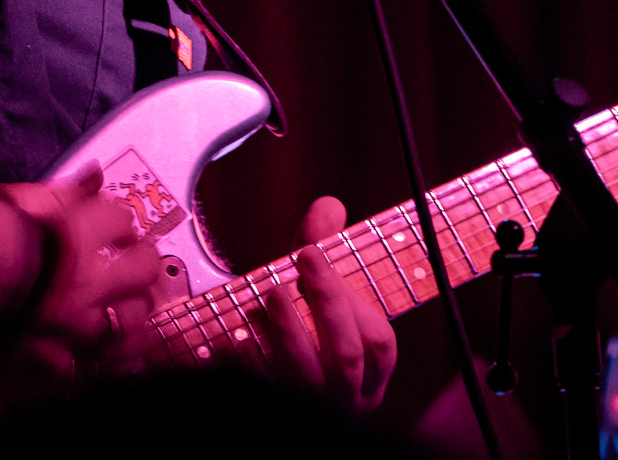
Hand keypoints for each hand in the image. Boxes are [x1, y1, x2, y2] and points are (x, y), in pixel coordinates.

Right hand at [0, 168, 163, 383]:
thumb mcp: (1, 202)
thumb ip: (57, 193)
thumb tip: (96, 176)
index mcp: (71, 236)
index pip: (121, 218)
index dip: (118, 218)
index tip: (111, 224)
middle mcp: (83, 286)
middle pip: (143, 268)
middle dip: (140, 256)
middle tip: (130, 257)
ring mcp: (72, 336)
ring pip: (138, 321)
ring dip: (139, 302)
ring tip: (129, 297)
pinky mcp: (55, 374)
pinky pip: (105, 364)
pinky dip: (114, 349)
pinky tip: (108, 340)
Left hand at [259, 196, 397, 408]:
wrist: (278, 389)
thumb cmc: (309, 336)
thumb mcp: (318, 293)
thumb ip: (322, 252)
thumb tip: (329, 206)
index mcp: (371, 374)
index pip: (378, 340)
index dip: (349, 295)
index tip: (314, 253)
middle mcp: (349, 399)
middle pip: (347, 356)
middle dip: (326, 303)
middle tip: (303, 257)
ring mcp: (316, 411)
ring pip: (312, 379)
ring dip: (290, 332)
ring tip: (272, 293)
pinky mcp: (283, 411)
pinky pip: (271, 391)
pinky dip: (256, 364)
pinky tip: (239, 337)